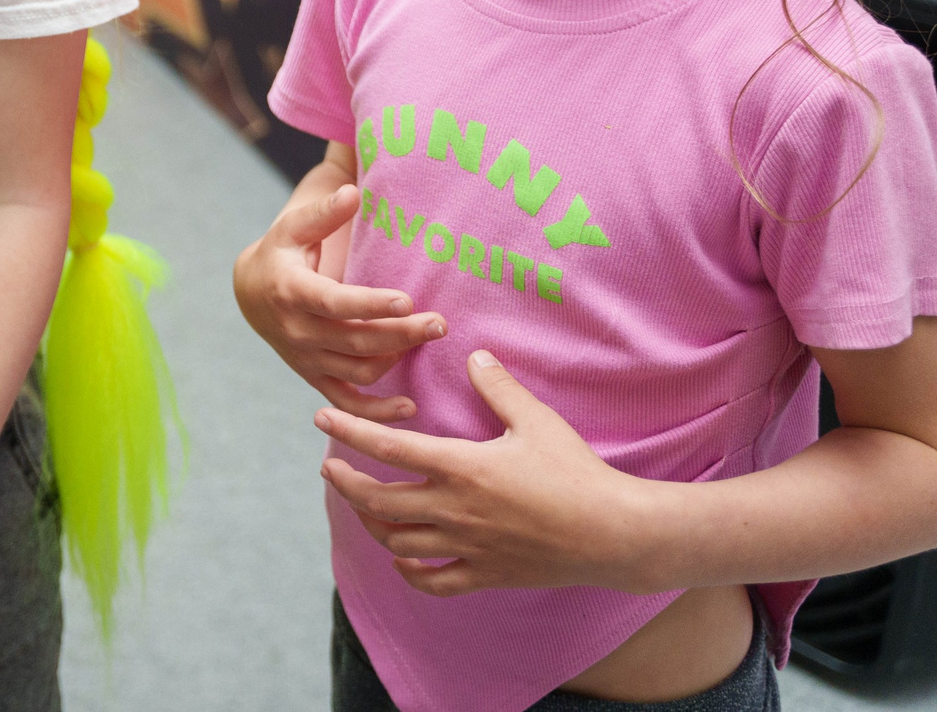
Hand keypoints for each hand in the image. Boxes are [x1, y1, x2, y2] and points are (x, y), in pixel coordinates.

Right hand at [236, 179, 444, 421]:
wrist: (250, 292)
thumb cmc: (281, 253)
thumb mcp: (293, 228)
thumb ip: (324, 213)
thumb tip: (352, 192)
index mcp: (292, 292)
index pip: (336, 304)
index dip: (372, 305)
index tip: (408, 300)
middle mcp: (298, 331)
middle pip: (357, 341)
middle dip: (402, 334)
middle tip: (440, 322)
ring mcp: (306, 359)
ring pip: (359, 371)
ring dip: (397, 360)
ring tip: (427, 338)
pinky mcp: (314, 377)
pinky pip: (347, 403)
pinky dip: (376, 412)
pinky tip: (410, 408)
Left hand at [318, 349, 646, 595]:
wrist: (615, 533)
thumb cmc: (577, 472)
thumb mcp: (537, 420)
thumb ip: (499, 387)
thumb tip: (475, 355)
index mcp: (461, 467)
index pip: (387, 449)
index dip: (348, 433)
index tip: (321, 420)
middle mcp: (454, 509)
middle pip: (377, 501)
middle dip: (345, 483)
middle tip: (330, 467)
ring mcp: (467, 546)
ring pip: (397, 542)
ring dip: (371, 524)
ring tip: (362, 505)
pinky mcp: (485, 575)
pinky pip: (433, 581)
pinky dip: (409, 571)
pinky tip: (401, 558)